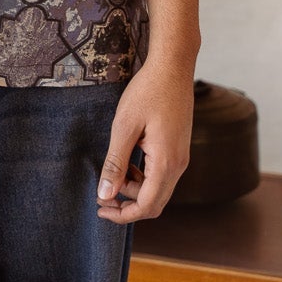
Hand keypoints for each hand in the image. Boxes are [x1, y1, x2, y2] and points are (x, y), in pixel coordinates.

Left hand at [96, 58, 194, 224]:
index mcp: (166, 163)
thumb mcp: (124, 126)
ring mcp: (181, 157)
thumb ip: (115, 163)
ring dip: (135, 190)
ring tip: (113, 173)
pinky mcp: (179, 149)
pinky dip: (144, 177)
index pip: (146, 206)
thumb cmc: (148, 92)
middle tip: (102, 197)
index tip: (100, 208)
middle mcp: (178, 165)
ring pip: (158, 190)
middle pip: (154, 203)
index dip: (123, 214)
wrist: (173, 67)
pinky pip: (162, 175)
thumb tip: (105, 194)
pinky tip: (128, 162)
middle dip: (128, 205)